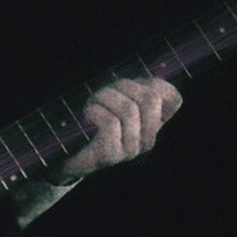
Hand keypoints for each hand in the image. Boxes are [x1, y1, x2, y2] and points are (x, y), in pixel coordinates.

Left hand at [52, 77, 181, 181]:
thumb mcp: (113, 101)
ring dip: (104, 97)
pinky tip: (87, 115)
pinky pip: (111, 123)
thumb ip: (132, 90)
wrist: (62, 158)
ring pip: (128, 109)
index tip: (126, 88)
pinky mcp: (109, 155)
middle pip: (150, 98)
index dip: (153, 83)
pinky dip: (95, 111)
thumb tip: (150, 77)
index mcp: (152, 126)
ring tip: (90, 103)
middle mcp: (145, 140)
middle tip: (102, 93)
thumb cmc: (87, 124)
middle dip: (123, 86)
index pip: (173, 99)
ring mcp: (129, 150)